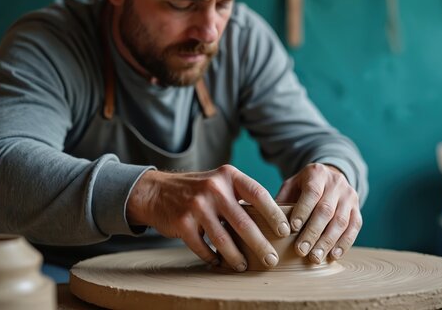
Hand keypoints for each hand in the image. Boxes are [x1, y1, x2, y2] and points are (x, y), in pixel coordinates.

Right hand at [126, 165, 290, 271]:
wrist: (156, 191)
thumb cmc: (198, 189)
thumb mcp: (220, 182)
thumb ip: (241, 194)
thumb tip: (272, 218)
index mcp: (228, 176)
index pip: (258, 194)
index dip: (274, 214)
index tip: (284, 231)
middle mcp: (213, 188)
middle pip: (244, 222)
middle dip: (260, 245)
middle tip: (272, 259)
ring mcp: (197, 205)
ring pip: (223, 239)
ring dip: (236, 257)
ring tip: (244, 266)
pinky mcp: (182, 223)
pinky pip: (202, 247)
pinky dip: (212, 257)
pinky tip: (219, 262)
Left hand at [275, 163, 361, 263]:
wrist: (330, 177)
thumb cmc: (305, 185)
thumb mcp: (292, 185)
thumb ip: (282, 199)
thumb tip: (267, 220)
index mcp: (317, 173)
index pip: (312, 192)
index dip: (303, 211)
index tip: (292, 228)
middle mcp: (336, 183)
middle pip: (326, 210)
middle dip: (313, 232)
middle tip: (301, 251)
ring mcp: (349, 196)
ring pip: (341, 221)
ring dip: (328, 242)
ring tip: (315, 258)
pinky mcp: (357, 209)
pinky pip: (354, 227)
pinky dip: (344, 243)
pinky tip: (333, 255)